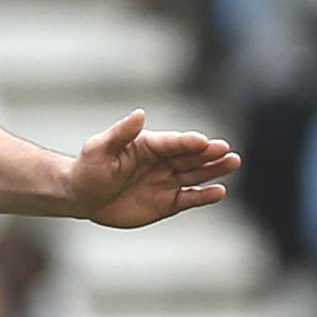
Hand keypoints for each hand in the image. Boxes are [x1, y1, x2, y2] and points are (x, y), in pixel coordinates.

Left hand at [67, 110, 239, 228]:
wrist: (83, 197)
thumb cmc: (89, 168)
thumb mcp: (99, 149)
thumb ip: (121, 133)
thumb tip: (139, 113)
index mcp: (148, 144)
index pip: (172, 142)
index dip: (186, 142)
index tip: (202, 140)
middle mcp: (162, 161)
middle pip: (190, 156)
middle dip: (209, 153)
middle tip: (227, 150)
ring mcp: (167, 181)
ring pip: (196, 175)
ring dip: (214, 170)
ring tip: (233, 162)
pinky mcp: (168, 202)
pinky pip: (190, 198)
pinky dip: (204, 196)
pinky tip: (220, 191)